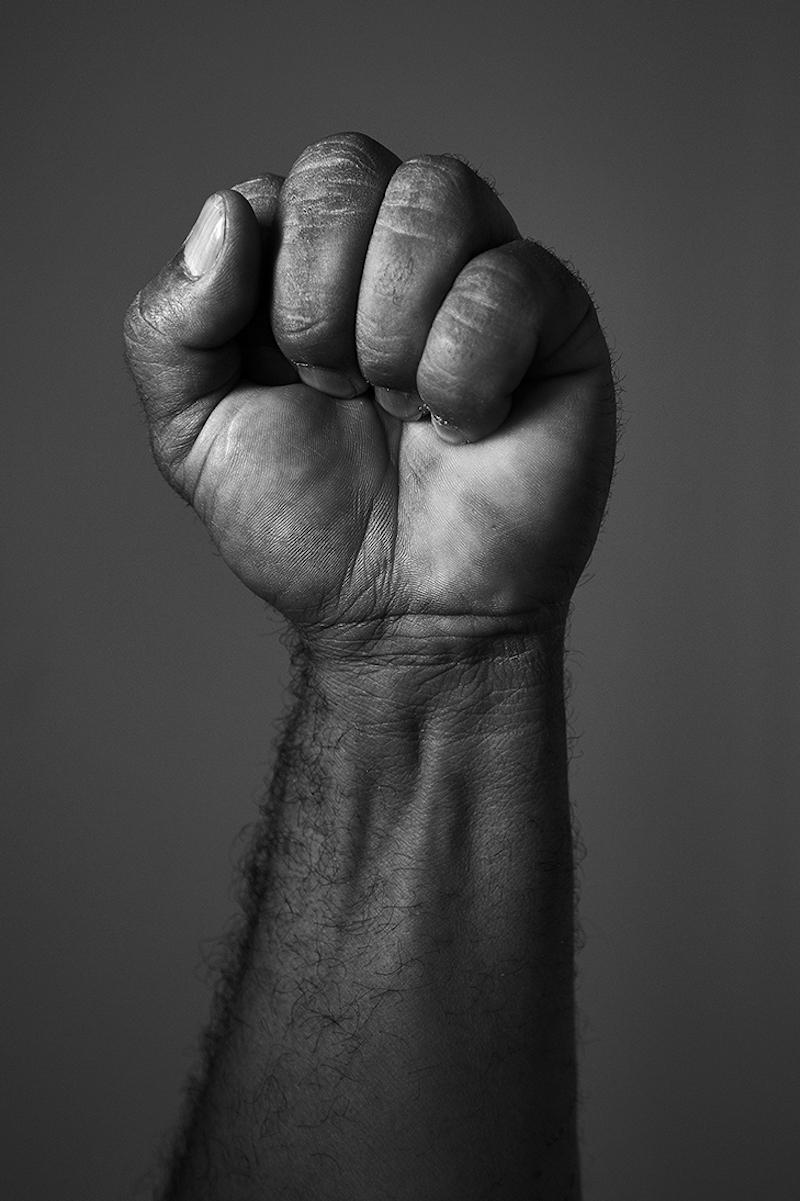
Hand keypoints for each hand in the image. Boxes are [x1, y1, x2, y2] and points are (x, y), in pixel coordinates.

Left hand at [124, 132, 615, 637]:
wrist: (404, 615)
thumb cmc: (309, 527)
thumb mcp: (193, 434)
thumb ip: (168, 324)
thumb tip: (229, 212)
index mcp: (307, 268)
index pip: (280, 188)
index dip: (272, 283)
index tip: (287, 375)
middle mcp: (392, 255)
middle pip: (348, 168)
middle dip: (322, 306)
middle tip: (342, 392)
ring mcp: (477, 276)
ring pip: (436, 195)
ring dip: (394, 331)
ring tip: (403, 410)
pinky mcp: (555, 316)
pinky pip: (509, 278)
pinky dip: (466, 372)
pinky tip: (467, 426)